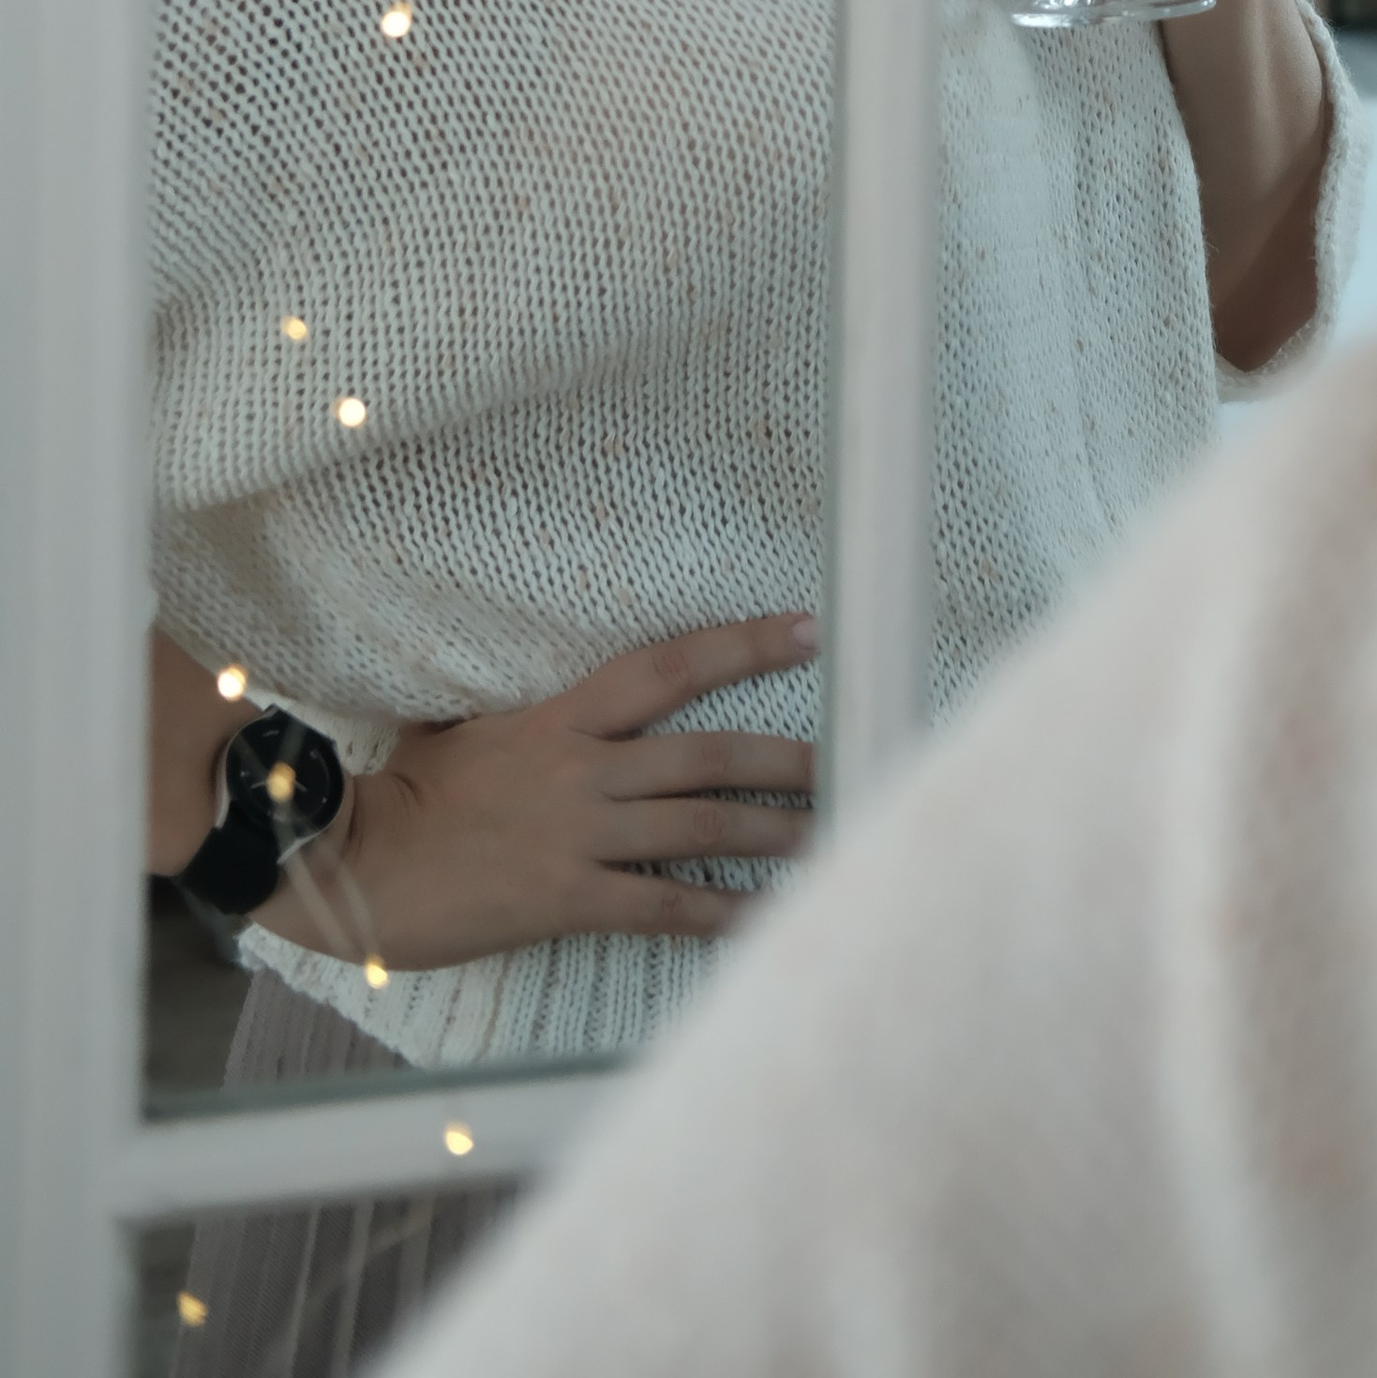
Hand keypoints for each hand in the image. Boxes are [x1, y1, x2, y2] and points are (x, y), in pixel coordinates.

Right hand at [258, 613, 820, 975]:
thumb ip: (531, 715)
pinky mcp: (569, 898)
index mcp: (564, 716)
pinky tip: (765, 918)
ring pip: (701, 824)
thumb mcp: (470, 730)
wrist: (356, 867)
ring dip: (774, 832)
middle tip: (847, 755)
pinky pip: (663, 903)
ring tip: (832, 837)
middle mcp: (585, 768)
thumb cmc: (409, 797)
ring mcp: (580, 833)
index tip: (806, 630)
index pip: (670, 665)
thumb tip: (560, 697)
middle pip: (708, 753)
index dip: (742, 645)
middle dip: (785, 757)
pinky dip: (721, 910)